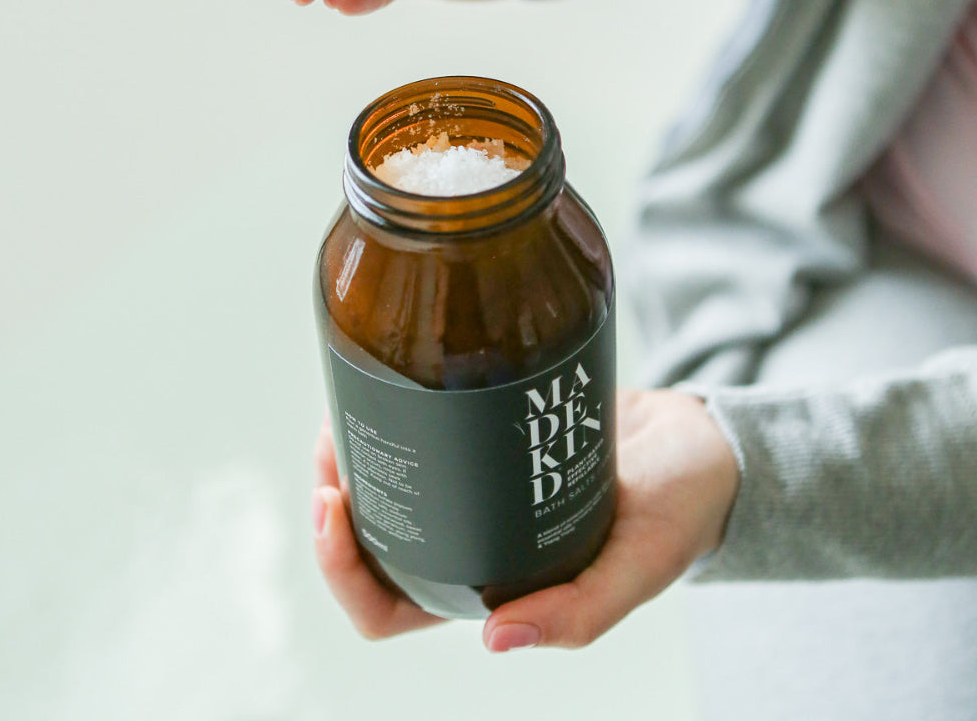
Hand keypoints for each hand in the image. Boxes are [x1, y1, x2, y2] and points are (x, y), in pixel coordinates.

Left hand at [311, 389, 739, 646]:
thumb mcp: (641, 566)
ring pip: (391, 490)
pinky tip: (388, 387)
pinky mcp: (487, 439)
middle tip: (329, 449)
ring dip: (354, 459)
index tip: (334, 506)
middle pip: (370, 545)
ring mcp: (477, 492)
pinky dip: (396, 418)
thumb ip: (579, 611)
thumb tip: (495, 642)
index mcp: (492, 592)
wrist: (702, 441)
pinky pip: (427, 438)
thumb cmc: (679, 513)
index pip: (389, 608)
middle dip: (332, 506)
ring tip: (342, 413)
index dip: (345, 571)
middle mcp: (472, 545)